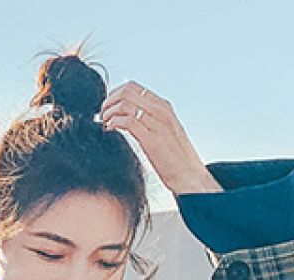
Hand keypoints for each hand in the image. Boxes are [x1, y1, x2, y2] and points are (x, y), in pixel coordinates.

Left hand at [99, 82, 219, 196]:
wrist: (190, 177)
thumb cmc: (178, 161)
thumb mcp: (167, 133)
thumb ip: (152, 122)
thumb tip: (134, 119)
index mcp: (164, 107)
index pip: (135, 87)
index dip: (116, 93)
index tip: (109, 105)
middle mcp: (160, 111)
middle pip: (127, 91)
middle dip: (109, 100)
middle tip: (103, 113)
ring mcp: (156, 124)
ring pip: (124, 103)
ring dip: (109, 111)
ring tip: (105, 122)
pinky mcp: (150, 138)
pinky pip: (126, 121)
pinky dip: (113, 122)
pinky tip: (110, 129)